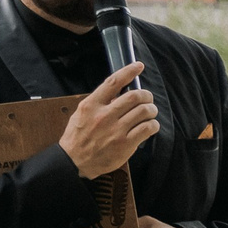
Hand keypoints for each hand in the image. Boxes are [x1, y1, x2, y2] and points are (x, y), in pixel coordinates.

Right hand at [58, 62, 157, 178]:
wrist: (73, 161)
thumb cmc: (78, 137)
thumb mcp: (81, 113)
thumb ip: (99, 102)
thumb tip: (119, 91)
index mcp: (91, 105)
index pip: (112, 82)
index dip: (128, 71)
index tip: (138, 66)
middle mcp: (104, 115)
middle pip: (134, 96)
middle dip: (146, 95)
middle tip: (147, 99)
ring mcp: (116, 130)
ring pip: (144, 111)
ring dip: (152, 110)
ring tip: (149, 113)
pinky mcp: (125, 143)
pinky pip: (148, 128)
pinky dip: (153, 125)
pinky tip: (150, 126)